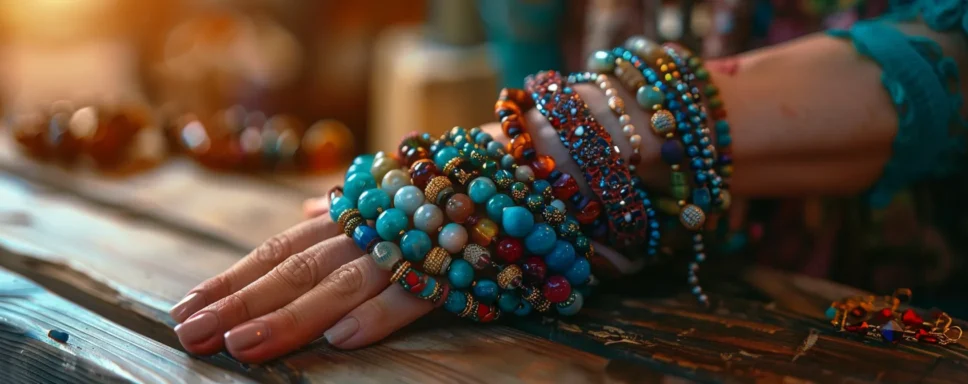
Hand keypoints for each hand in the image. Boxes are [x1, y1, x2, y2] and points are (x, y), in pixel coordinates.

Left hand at [172, 75, 734, 361]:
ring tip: (238, 348)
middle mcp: (393, 219)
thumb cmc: (493, 180)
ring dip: (291, 316)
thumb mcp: (418, 192)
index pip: (290, 247)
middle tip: (186, 332)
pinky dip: (383, 313)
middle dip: (241, 300)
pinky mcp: (477, 260)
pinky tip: (339, 339)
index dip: (237, 278)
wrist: (575, 152)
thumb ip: (364, 209)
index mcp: (374, 206)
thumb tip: (308, 217)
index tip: (189, 308)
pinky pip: (426, 289)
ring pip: (348, 282)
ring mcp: (433, 238)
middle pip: (302, 265)